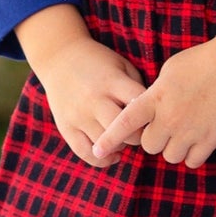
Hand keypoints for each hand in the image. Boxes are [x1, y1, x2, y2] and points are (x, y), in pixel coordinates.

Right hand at [37, 37, 147, 168]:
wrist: (59, 56)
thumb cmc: (99, 63)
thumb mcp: (121, 66)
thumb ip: (137, 88)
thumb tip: (155, 115)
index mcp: (112, 82)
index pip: (139, 106)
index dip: (152, 116)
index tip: (156, 119)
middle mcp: (94, 99)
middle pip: (124, 130)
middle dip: (138, 136)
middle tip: (141, 133)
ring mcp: (78, 115)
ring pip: (106, 144)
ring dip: (121, 147)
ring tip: (126, 140)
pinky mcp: (66, 127)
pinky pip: (85, 152)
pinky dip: (102, 160)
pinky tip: (113, 155)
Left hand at [91, 39, 215, 168]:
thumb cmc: (201, 60)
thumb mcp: (168, 71)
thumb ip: (154, 93)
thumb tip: (148, 107)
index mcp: (155, 98)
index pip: (126, 122)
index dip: (110, 138)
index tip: (97, 151)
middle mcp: (169, 118)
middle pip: (148, 146)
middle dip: (153, 139)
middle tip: (164, 126)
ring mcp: (191, 130)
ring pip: (170, 156)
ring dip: (173, 148)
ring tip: (182, 132)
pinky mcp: (211, 138)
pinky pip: (192, 161)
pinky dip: (192, 154)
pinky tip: (196, 140)